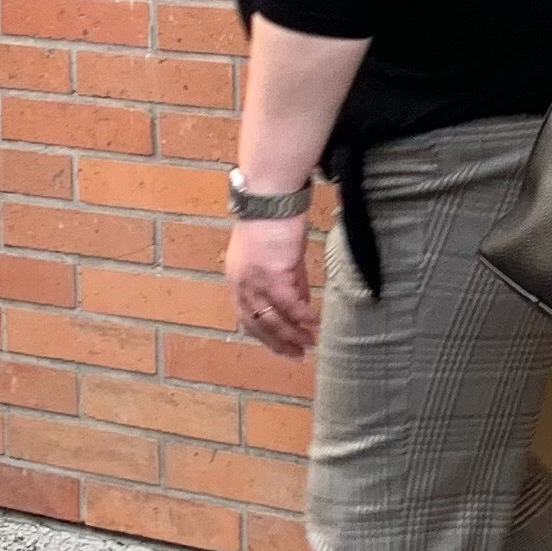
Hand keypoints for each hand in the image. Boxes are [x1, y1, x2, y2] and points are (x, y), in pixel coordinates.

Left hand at [225, 214, 315, 355]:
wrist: (270, 196)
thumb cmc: (274, 220)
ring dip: (292, 334)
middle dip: (278, 342)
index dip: (265, 335)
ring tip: (310, 343)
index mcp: (237, 279)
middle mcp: (241, 284)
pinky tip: (314, 323)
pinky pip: (289, 303)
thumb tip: (302, 305)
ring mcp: (255, 280)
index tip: (282, 347)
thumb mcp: (278, 256)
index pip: (247, 316)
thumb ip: (289, 282)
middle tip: (297, 354)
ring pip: (273, 318)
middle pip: (258, 323)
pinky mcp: (273, 273)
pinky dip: (302, 316)